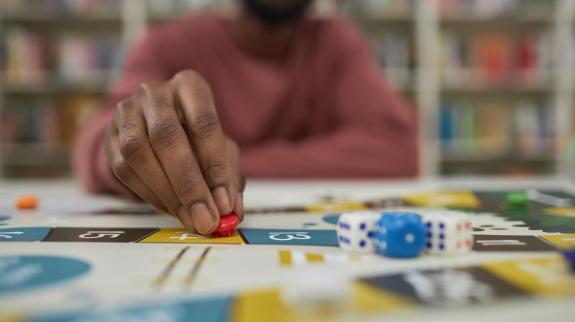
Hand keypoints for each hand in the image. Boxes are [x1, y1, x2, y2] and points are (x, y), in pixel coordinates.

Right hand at [104, 70, 244, 234]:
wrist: (157, 129)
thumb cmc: (197, 138)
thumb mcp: (220, 150)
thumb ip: (228, 177)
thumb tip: (231, 210)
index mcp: (189, 86)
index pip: (204, 124)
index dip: (215, 167)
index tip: (225, 203)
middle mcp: (155, 92)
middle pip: (167, 136)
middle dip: (188, 184)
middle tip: (205, 218)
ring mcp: (127, 111)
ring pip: (139, 152)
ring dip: (166, 192)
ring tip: (189, 217)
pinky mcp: (109, 136)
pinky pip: (123, 168)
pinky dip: (149, 194)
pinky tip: (170, 208)